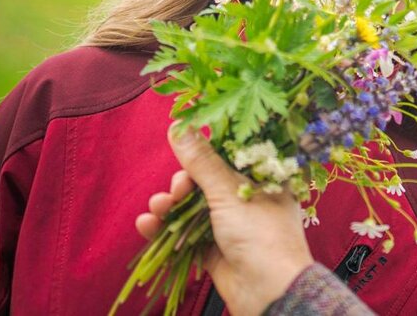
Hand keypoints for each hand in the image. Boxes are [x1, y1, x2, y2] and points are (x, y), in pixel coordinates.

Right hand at [136, 125, 314, 315]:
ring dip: (169, 206)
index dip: (204, 152)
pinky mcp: (213, 247)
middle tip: (177, 190)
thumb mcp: (228, 191)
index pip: (229, 154)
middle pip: (205, 181)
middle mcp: (246, 197)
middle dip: (182, 183)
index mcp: (262, 176)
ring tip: (158, 208)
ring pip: (191, 207)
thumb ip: (200, 161)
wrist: (269, 291)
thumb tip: (178, 126)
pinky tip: (147, 225)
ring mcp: (229, 223)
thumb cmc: (261, 234)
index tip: (182, 148)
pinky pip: (184, 233)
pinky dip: (165, 229)